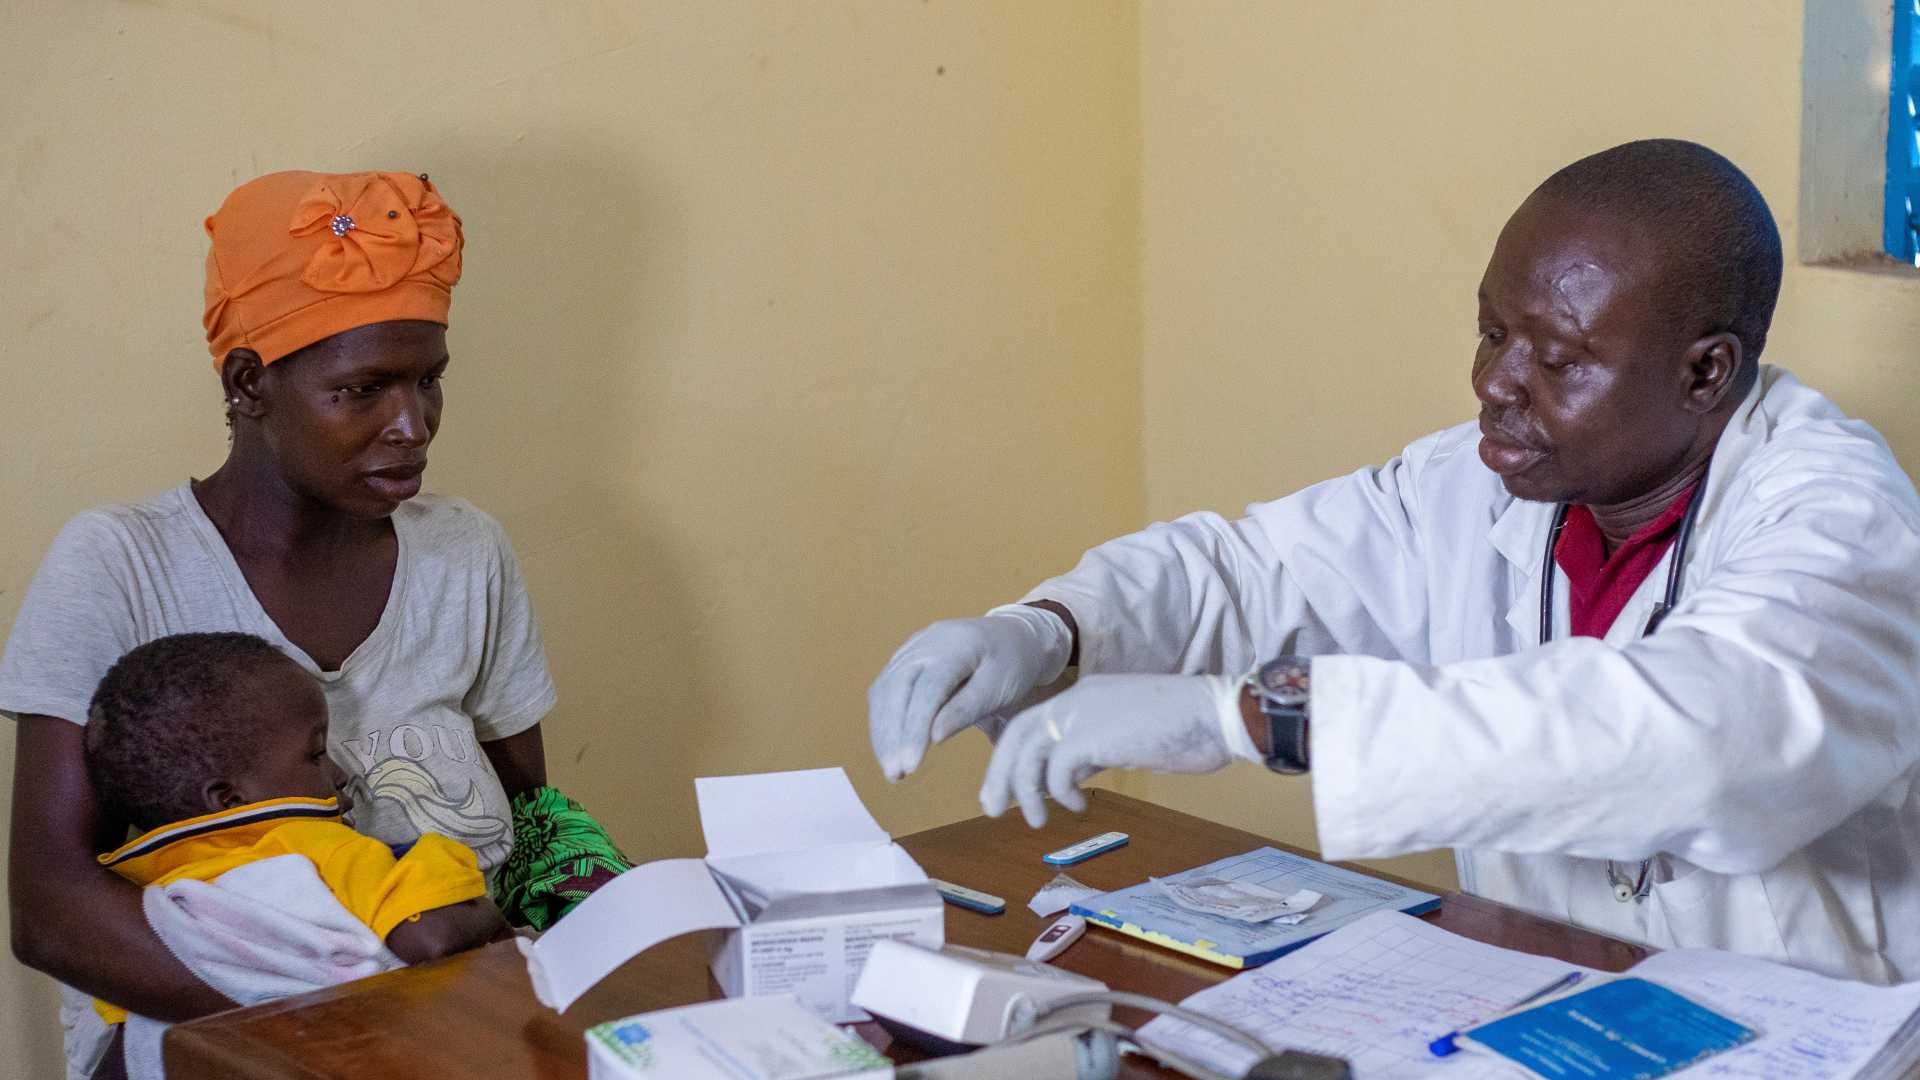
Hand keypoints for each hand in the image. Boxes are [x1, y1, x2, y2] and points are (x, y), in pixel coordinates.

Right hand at [869, 605, 1072, 780]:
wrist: (1015, 634)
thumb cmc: (1013, 663)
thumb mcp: (1001, 686)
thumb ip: (968, 708)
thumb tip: (935, 737)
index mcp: (956, 644)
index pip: (927, 689)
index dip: (915, 728)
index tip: (911, 764)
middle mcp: (926, 642)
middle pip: (897, 689)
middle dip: (892, 735)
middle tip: (895, 774)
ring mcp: (913, 648)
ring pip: (885, 690)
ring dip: (883, 732)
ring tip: (891, 769)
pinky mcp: (906, 658)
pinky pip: (886, 689)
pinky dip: (884, 720)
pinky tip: (889, 747)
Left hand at [980, 673, 1240, 826]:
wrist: (1217, 713)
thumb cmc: (1187, 726)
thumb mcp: (1130, 734)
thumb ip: (1099, 746)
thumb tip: (1077, 771)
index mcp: (1085, 694)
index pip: (1033, 721)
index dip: (1014, 755)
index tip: (1007, 785)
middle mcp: (1076, 698)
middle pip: (1017, 735)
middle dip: (1001, 773)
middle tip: (992, 807)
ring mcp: (1082, 714)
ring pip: (1028, 752)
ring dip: (1025, 790)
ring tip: (1035, 819)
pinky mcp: (1093, 736)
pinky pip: (1056, 770)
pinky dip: (1058, 792)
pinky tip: (1077, 805)